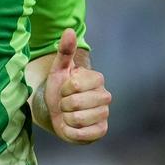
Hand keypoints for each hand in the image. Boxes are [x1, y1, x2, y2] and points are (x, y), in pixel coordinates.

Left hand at [43, 28, 111, 143]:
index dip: (64, 89)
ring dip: (66, 118)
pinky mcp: (102, 131)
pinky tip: (72, 126)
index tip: (65, 89)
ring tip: (68, 114)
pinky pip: (83, 134)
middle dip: (64, 105)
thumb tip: (69, 30)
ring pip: (78, 119)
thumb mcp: (58, 70)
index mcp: (97, 78)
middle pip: (76, 103)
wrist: (58, 112)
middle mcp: (105, 96)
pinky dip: (71, 132)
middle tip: (65, 103)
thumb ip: (64, 51)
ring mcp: (105, 114)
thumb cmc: (60, 89)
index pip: (75, 85)